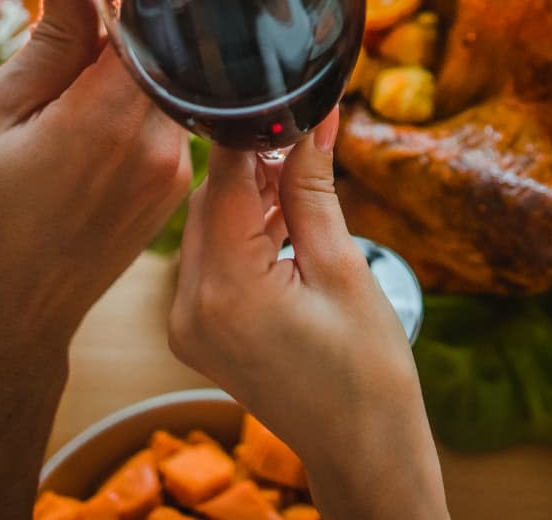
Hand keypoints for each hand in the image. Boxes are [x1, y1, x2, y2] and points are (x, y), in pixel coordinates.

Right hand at [0, 0, 192, 354]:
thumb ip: (47, 42)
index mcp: (112, 118)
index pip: (151, 18)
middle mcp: (160, 145)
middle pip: (159, 51)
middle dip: (115, 29)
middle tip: (62, 26)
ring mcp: (173, 174)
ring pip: (159, 87)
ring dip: (119, 74)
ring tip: (58, 92)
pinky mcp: (170, 195)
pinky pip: (158, 126)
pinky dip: (126, 112)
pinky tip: (77, 131)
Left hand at [170, 118, 447, 519]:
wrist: (360, 448)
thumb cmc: (366, 371)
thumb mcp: (343, 268)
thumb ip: (313, 189)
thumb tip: (313, 119)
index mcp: (227, 289)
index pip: (225, 179)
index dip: (255, 133)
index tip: (284, 102)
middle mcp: (189, 306)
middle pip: (210, 200)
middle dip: (255, 165)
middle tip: (304, 142)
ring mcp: (185, 323)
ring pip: (207, 226)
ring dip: (249, 199)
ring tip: (301, 188)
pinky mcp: (195, 331)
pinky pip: (209, 259)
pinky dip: (241, 234)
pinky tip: (283, 225)